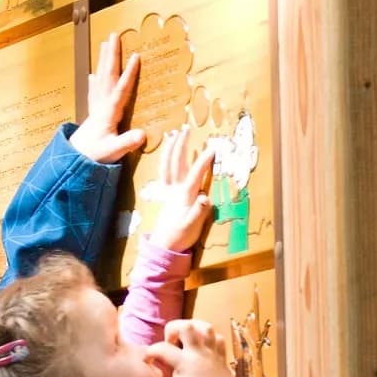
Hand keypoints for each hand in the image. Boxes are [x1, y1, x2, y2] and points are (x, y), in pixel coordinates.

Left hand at [75, 34, 146, 163]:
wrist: (74, 161)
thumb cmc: (94, 155)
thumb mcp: (112, 151)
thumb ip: (126, 142)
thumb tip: (142, 135)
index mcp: (109, 112)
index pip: (121, 89)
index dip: (129, 73)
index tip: (136, 57)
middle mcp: (101, 105)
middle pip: (107, 75)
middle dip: (111, 56)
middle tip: (114, 36)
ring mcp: (96, 108)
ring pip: (100, 79)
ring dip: (103, 61)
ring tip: (105, 44)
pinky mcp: (92, 113)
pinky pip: (93, 92)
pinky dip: (94, 81)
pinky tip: (92, 74)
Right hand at [145, 317, 236, 376]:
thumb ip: (172, 371)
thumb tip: (169, 363)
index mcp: (185, 362)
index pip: (162, 349)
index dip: (150, 352)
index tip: (147, 359)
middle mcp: (199, 353)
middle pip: (186, 326)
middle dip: (174, 329)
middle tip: (172, 342)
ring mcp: (212, 352)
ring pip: (206, 327)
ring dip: (193, 329)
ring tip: (188, 338)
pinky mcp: (221, 356)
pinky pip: (218, 339)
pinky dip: (210, 339)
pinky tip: (204, 346)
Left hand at [150, 125, 215, 252]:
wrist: (165, 246)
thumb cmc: (181, 237)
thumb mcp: (192, 226)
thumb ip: (198, 212)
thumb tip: (205, 198)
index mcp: (184, 196)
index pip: (194, 175)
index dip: (203, 162)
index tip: (212, 148)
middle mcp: (175, 190)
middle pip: (176, 164)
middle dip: (181, 146)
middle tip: (186, 130)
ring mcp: (168, 191)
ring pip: (167, 165)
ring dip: (170, 149)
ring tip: (173, 134)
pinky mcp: (165, 194)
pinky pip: (164, 172)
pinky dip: (165, 160)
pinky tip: (168, 154)